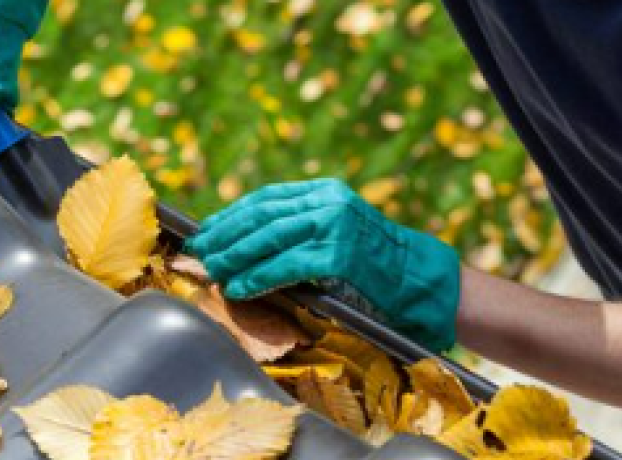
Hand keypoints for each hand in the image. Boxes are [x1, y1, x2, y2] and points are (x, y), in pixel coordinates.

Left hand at [186, 179, 460, 351]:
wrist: (421, 279)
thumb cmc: (375, 263)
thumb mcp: (338, 230)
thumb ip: (301, 228)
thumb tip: (246, 242)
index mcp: (325, 191)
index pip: (266, 198)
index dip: (232, 215)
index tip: (208, 230)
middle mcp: (328, 201)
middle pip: (262, 215)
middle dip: (226, 235)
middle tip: (200, 252)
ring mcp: (335, 226)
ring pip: (269, 238)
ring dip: (235, 257)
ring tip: (214, 271)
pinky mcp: (339, 255)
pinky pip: (287, 265)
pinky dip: (259, 277)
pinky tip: (241, 287)